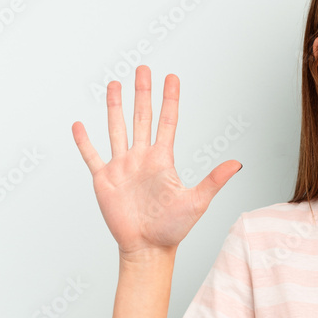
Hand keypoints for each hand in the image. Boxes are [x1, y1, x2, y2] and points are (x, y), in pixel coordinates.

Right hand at [72, 65, 240, 256]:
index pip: (167, 121)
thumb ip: (214, 180)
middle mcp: (142, 158)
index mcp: (163, 160)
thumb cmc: (173, 229)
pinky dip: (84, 142)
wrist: (148, 248)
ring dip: (115, 107)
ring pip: (117, 129)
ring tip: (114, 84)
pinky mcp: (105, 181)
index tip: (172, 77)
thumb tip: (237, 163)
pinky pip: (92, 157)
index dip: (169, 99)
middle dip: (142, 93)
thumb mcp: (197, 201)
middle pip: (142, 117)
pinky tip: (79, 125)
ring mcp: (122, 168)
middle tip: (143, 68)